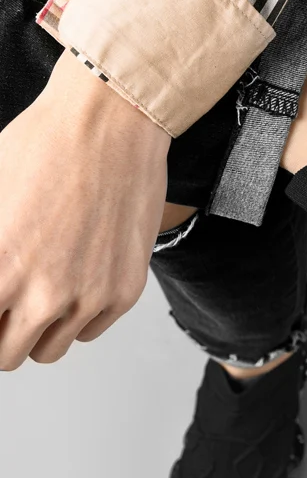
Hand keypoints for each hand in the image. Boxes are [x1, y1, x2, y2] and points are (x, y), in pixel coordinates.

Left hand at [0, 50, 170, 368]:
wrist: (112, 121)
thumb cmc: (45, 144)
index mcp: (0, 266)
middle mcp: (42, 292)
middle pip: (6, 356)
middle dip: (0, 331)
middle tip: (5, 303)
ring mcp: (88, 295)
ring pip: (48, 351)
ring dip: (38, 329)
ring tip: (40, 289)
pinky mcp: (124, 290)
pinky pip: (90, 331)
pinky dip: (78, 315)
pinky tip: (75, 276)